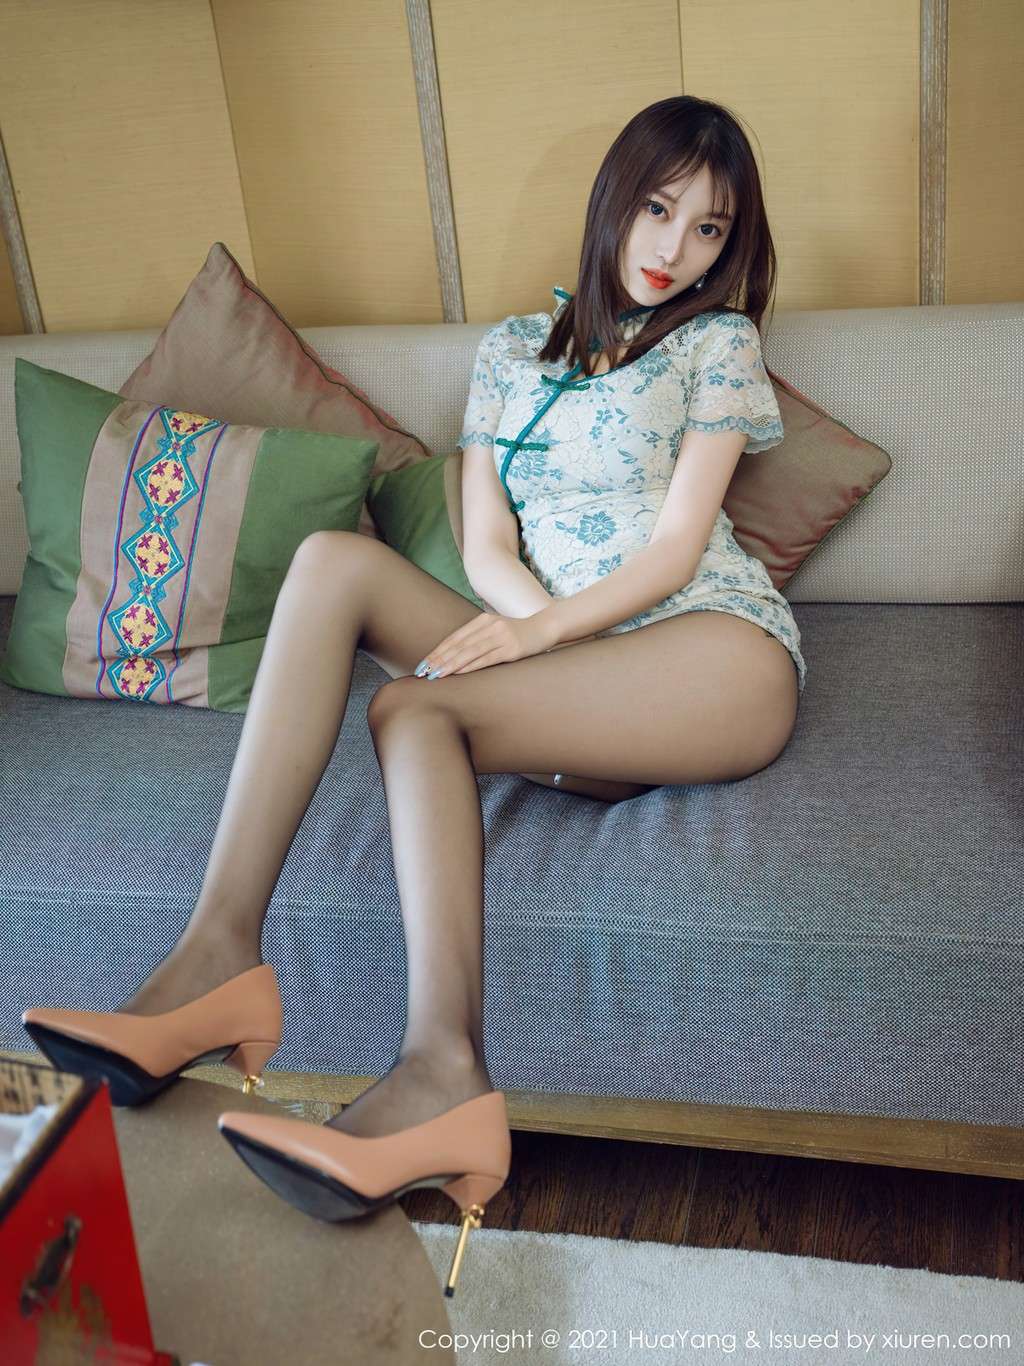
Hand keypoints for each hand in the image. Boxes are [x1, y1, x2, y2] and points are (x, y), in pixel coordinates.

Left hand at [415, 611, 556, 677]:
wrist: (546, 627)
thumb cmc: (519, 633)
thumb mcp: (497, 630)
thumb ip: (479, 638)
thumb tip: (456, 656)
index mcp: (482, 620)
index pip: (455, 638)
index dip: (438, 651)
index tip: (424, 663)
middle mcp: (489, 626)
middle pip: (459, 645)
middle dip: (439, 659)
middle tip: (424, 672)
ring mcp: (501, 636)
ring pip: (470, 652)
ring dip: (451, 664)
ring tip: (437, 675)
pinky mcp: (511, 648)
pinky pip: (487, 659)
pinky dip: (471, 666)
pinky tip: (459, 673)